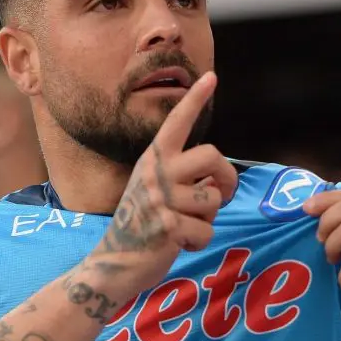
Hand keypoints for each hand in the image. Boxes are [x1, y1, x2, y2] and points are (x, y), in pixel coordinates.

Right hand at [88, 72, 237, 293]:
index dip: (195, 99)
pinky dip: (200, 242)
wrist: (114, 263)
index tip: (212, 77)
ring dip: (208, 218)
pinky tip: (179, 244)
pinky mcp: (167, 226)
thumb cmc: (142, 224)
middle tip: (220, 196)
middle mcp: (155, 172)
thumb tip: (217, 176)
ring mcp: (160, 199)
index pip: (177, 123)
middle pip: (214, 156)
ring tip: (186, 225)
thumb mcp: (156, 190)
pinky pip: (207, 231)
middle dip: (227, 178)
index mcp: (153, 159)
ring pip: (213, 199)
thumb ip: (183, 177)